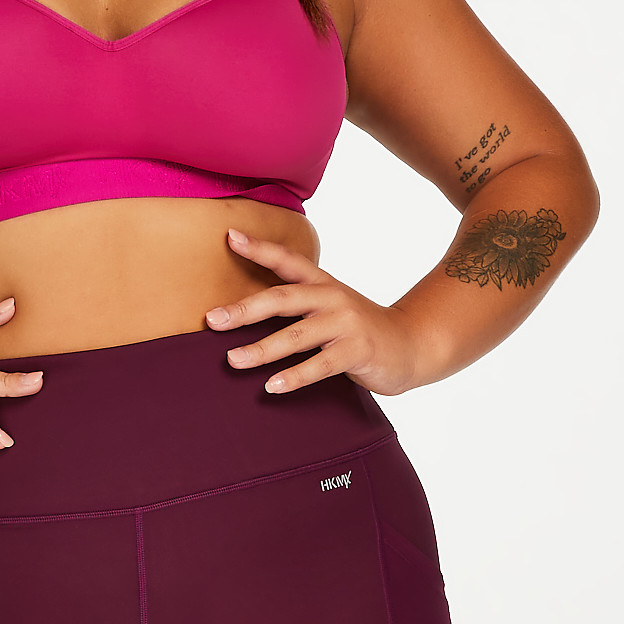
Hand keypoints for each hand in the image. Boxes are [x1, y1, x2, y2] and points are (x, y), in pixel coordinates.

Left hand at [207, 233, 427, 396]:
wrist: (411, 345)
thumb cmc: (359, 331)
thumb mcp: (331, 308)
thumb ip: (298, 308)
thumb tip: (244, 316)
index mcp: (323, 284)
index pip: (288, 261)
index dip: (260, 249)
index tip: (230, 237)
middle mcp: (333, 298)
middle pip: (283, 299)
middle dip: (245, 309)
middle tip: (213, 320)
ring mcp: (346, 324)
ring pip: (297, 335)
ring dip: (262, 349)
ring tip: (233, 360)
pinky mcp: (357, 351)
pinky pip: (320, 365)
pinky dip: (294, 377)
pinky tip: (271, 386)